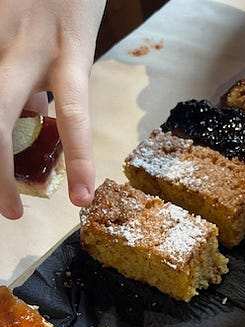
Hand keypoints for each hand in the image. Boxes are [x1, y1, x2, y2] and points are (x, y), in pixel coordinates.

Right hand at [0, 0, 105, 218]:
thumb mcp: (74, 42)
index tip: (81, 199)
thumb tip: (30, 118)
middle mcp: (26, 47)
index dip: (78, 160)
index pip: (73, 116)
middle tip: (9, 211)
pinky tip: (0, 131)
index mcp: (68, 54)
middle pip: (0, 121)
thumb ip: (52, 82)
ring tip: (0, 177)